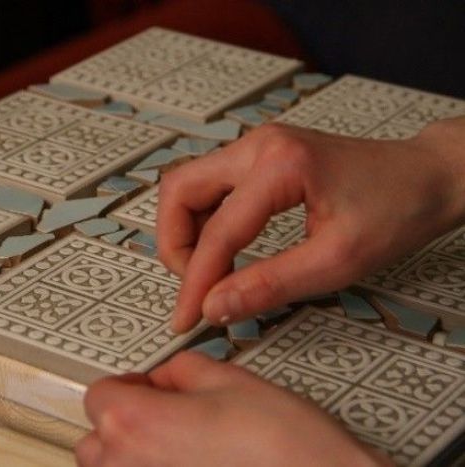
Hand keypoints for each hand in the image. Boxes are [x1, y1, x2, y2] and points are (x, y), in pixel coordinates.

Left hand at [76, 352, 388, 466]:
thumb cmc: (285, 450)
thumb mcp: (231, 380)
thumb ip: (183, 370)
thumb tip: (168, 376)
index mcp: (134, 424)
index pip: (100, 396)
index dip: (128, 386)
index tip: (148, 388)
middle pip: (97, 442)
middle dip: (124, 425)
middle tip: (164, 418)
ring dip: (135, 458)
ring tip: (181, 452)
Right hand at [157, 118, 464, 331]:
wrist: (426, 176)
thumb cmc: (397, 209)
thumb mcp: (337, 261)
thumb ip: (270, 285)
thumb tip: (215, 305)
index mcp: (280, 165)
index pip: (217, 231)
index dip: (196, 282)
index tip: (187, 317)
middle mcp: (259, 145)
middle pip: (180, 190)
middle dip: (175, 245)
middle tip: (193, 286)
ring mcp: (256, 146)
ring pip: (188, 186)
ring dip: (185, 232)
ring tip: (207, 272)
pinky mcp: (259, 157)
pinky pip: (210, 187)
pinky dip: (203, 222)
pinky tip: (222, 251)